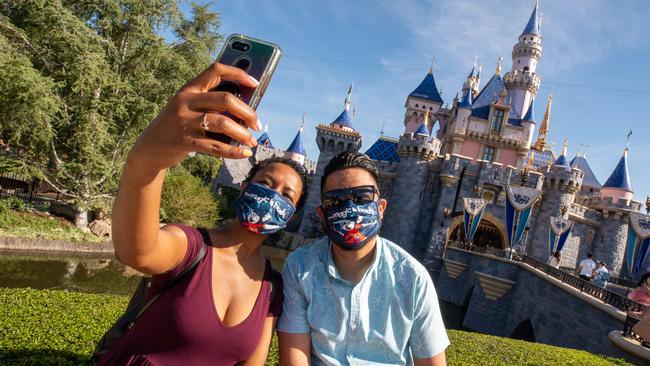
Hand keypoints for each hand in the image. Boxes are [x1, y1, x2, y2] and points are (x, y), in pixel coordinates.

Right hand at [128, 63, 261, 171]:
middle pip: (225, 99)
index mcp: (189, 89)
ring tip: (251, 141)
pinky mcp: (184, 141)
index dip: (238, 73)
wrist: (148, 149)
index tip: (255, 83)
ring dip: (242, 133)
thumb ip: (209, 105)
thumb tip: (246, 110)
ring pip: (222, 123)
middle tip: (257, 124)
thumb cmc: (177, 126)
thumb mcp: (187, 109)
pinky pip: (215, 146)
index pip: (216, 71)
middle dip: (247, 112)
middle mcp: (185, 102)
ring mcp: (183, 121)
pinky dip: (233, 151)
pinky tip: (244, 153)